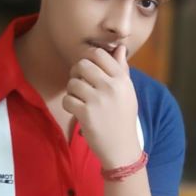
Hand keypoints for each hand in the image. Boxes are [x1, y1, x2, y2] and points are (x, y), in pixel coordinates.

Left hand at [62, 44, 141, 168]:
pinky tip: (76, 110)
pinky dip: (68, 104)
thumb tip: (119, 47)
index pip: (99, 54)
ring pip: (72, 82)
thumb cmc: (123, 118)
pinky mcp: (86, 114)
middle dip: (76, 73)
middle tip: (78, 84)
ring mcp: (98, 100)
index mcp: (122, 79)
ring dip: (71, 91)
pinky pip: (67, 99)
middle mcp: (111, 87)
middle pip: (82, 64)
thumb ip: (121, 69)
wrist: (122, 148)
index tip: (86, 70)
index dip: (87, 59)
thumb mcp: (127, 92)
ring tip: (79, 100)